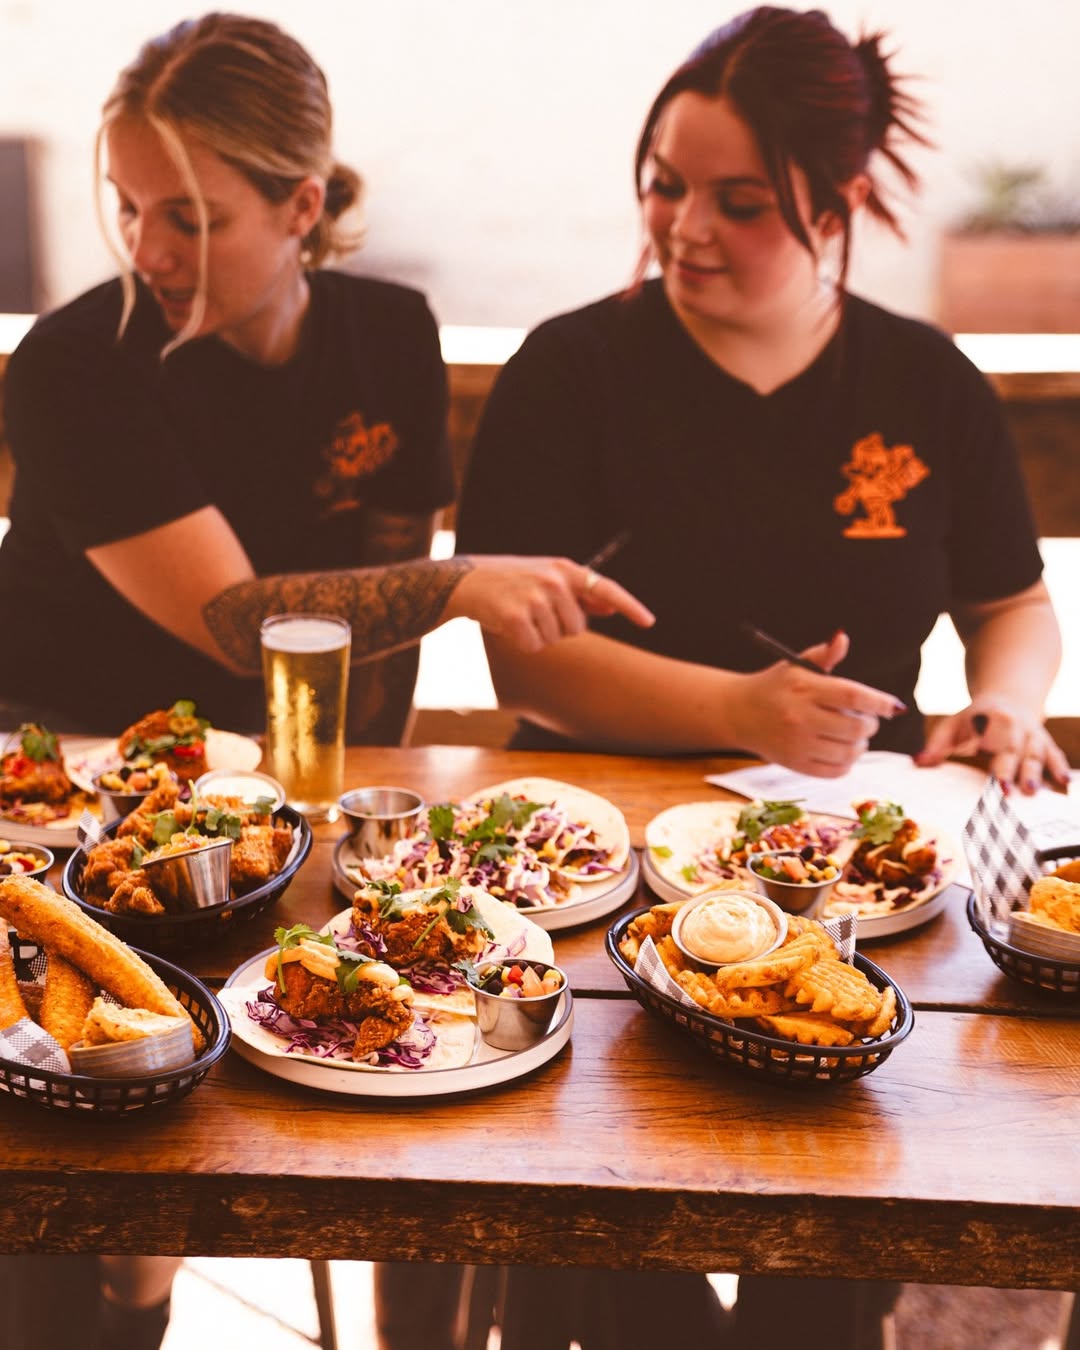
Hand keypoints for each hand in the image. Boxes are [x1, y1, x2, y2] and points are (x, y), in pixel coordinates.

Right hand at [447, 555, 654, 652]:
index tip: (649, 622)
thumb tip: (610, 609)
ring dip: (538, 635)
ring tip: (519, 614)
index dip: (630, 606)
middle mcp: (553, 581)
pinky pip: (535, 646)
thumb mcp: (547, 577)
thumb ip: (579, 592)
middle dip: (558, 627)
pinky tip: (508, 626)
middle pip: (578, 627)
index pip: (606, 588)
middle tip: (533, 611)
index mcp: (564, 569)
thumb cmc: (510, 580)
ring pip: (556, 639)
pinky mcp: (517, 617)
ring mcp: (535, 598)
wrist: (465, 581)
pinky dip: (522, 643)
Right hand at [732, 631, 904, 776]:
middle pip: (855, 726)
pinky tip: (843, 752)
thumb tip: (843, 638)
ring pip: (848, 751)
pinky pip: (834, 771)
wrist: (737, 712)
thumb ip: (823, 655)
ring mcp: (796, 743)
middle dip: (870, 724)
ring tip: (856, 737)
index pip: (853, 695)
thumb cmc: (774, 686)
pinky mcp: (794, 763)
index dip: (880, 702)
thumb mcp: (795, 665)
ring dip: (861, 745)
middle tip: (868, 720)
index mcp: (803, 687)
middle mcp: (799, 716)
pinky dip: (847, 763)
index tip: (893, 706)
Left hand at [916, 697, 1070, 792]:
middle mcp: (1015, 727)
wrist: (1008, 697)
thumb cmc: (974, 720)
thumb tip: (917, 762)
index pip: (991, 746)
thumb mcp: (953, 726)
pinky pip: (1055, 754)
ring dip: (1038, 773)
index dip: (995, 766)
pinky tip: (1066, 785)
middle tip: (1011, 793)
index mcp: (990, 723)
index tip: (995, 787)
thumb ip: (936, 745)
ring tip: (1035, 792)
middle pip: (1016, 752)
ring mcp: (1033, 734)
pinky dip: (1060, 768)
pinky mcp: (1045, 742)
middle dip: (1015, 772)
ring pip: (1037, 754)